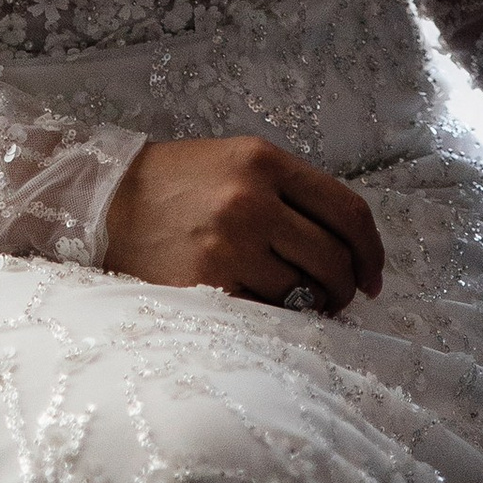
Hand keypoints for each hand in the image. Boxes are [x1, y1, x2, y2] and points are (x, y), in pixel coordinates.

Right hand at [102, 135, 384, 313]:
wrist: (108, 202)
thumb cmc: (183, 183)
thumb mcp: (241, 162)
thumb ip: (292, 194)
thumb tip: (347, 247)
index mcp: (266, 162)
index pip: (347, 210)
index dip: (371, 250)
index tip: (374, 275)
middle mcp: (251, 201)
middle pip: (332, 257)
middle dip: (346, 286)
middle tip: (341, 298)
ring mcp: (227, 245)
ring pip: (301, 292)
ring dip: (311, 307)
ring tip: (300, 305)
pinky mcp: (204, 285)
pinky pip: (262, 315)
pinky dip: (274, 321)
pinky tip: (267, 314)